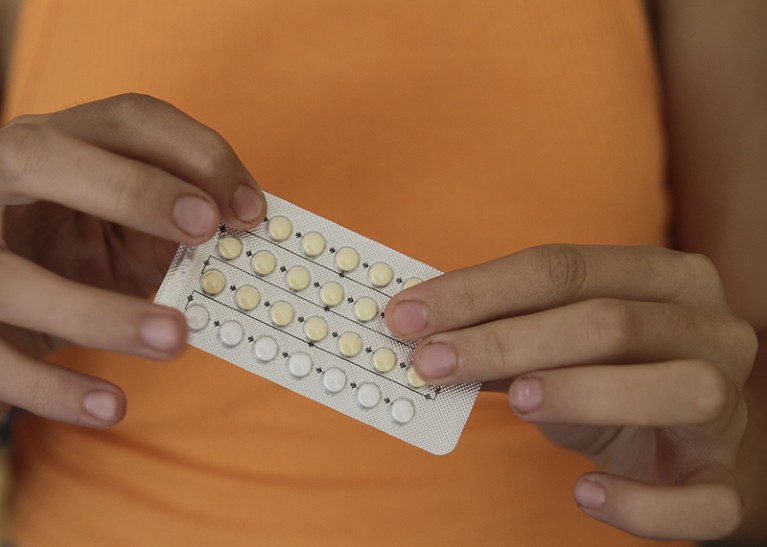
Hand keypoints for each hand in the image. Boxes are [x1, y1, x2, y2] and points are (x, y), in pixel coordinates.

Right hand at [0, 93, 264, 426]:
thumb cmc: (78, 249)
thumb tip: (249, 246)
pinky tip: (111, 408)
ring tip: (175, 338)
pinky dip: (52, 388)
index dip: (194, 153)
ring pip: (12, 275)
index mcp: (59, 144)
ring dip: (99, 311)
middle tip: (206, 226)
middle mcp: (0, 179)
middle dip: (132, 188)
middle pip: (43, 156)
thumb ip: (178, 229)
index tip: (249, 208)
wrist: (4, 297)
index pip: (126, 120)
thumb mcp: (128, 229)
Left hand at [385, 244, 756, 540]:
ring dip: (583, 392)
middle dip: (507, 340)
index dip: (478, 290)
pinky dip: (641, 502)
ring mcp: (731, 404)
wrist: (689, 442)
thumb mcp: (558, 344)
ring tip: (515, 401)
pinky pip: (703, 499)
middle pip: (610, 321)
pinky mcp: (730, 477)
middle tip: (430, 362)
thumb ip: (503, 335)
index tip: (408, 314)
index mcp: (664, 277)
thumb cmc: (613, 377)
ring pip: (680, 388)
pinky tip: (585, 493)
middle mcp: (709, 328)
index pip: (564, 267)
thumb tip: (421, 334)